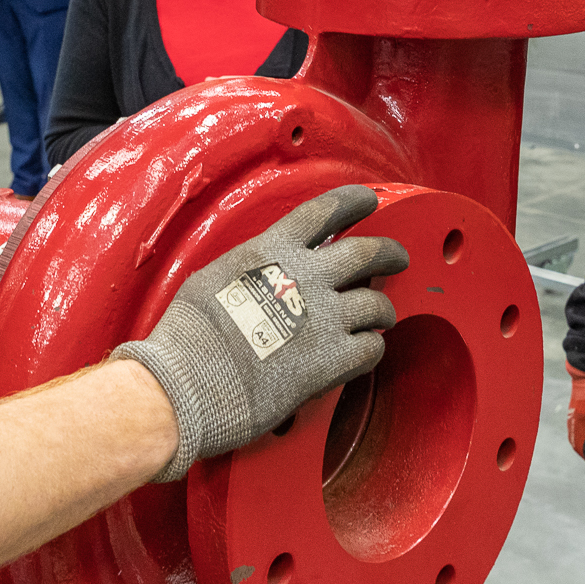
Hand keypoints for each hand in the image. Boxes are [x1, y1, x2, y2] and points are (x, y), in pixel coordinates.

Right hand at [112, 185, 408, 481]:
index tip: (368, 200)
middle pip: (367, 253)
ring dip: (382, 311)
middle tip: (397, 257)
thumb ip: (249, 270)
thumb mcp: (212, 279)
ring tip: (381, 317)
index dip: (353, 202)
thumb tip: (260, 272)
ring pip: (378, 304)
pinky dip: (372, 349)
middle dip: (390, 253)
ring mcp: (324, 319)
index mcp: (273, 251)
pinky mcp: (332, 361)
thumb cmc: (187, 337)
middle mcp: (306, 278)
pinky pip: (372, 349)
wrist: (187, 383)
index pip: (325, 211)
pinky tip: (364, 352)